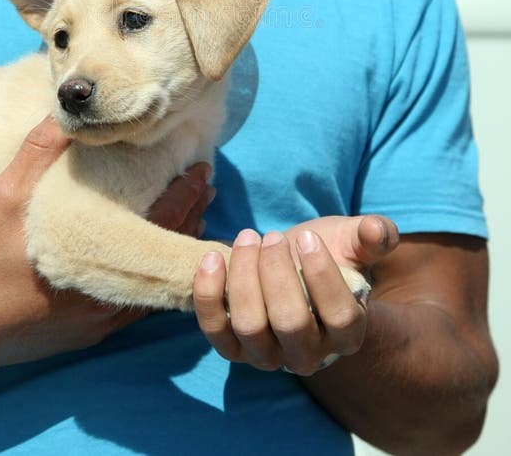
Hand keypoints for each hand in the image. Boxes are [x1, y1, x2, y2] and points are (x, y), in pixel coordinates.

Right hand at [0, 116, 214, 372]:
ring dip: (174, 246)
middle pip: (165, 256)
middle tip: (207, 187)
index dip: (186, 196)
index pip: (159, 225)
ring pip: (155, 284)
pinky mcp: (88, 335)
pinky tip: (155, 257)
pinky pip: (136, 305)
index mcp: (94, 262)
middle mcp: (105, 300)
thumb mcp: (5, 198)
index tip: (203, 172)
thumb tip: (66, 116)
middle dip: (189, 216)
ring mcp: (98, 322)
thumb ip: (37, 155)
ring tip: (193, 214)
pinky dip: (152, 276)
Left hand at [193, 214, 398, 375]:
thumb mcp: (352, 242)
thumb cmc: (327, 255)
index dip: (323, 275)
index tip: (307, 236)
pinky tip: (213, 257)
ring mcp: (268, 355)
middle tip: (271, 236)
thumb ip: (372, 235)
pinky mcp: (234, 347)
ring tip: (248, 238)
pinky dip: (209, 294)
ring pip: (251, 327)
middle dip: (277, 273)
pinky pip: (215, 331)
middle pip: (291, 323)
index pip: (340, 316)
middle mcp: (309, 354)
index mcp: (347, 332)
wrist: (293, 271)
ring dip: (244, 277)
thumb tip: (377, 230)